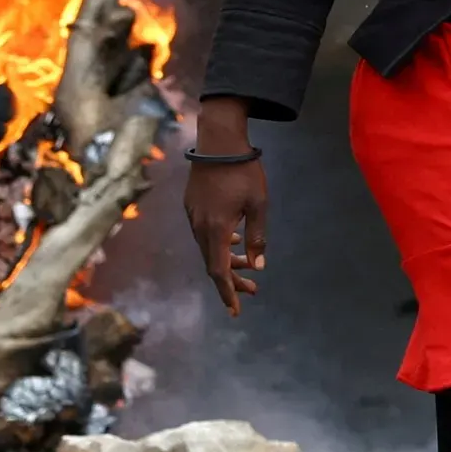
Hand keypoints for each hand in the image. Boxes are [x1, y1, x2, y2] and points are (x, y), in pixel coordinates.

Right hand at [181, 98, 267, 316]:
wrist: (218, 140)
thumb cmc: (243, 171)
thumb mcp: (259, 204)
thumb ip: (257, 237)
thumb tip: (257, 267)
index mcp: (216, 229)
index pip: (218, 272)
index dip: (227, 293)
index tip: (235, 311)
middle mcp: (200, 226)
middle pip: (212, 263)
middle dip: (231, 280)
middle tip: (253, 289)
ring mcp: (192, 215)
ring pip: (207, 248)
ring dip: (225, 261)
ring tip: (246, 265)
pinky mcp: (191, 205)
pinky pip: (203, 233)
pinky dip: (218, 244)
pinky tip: (232, 239)